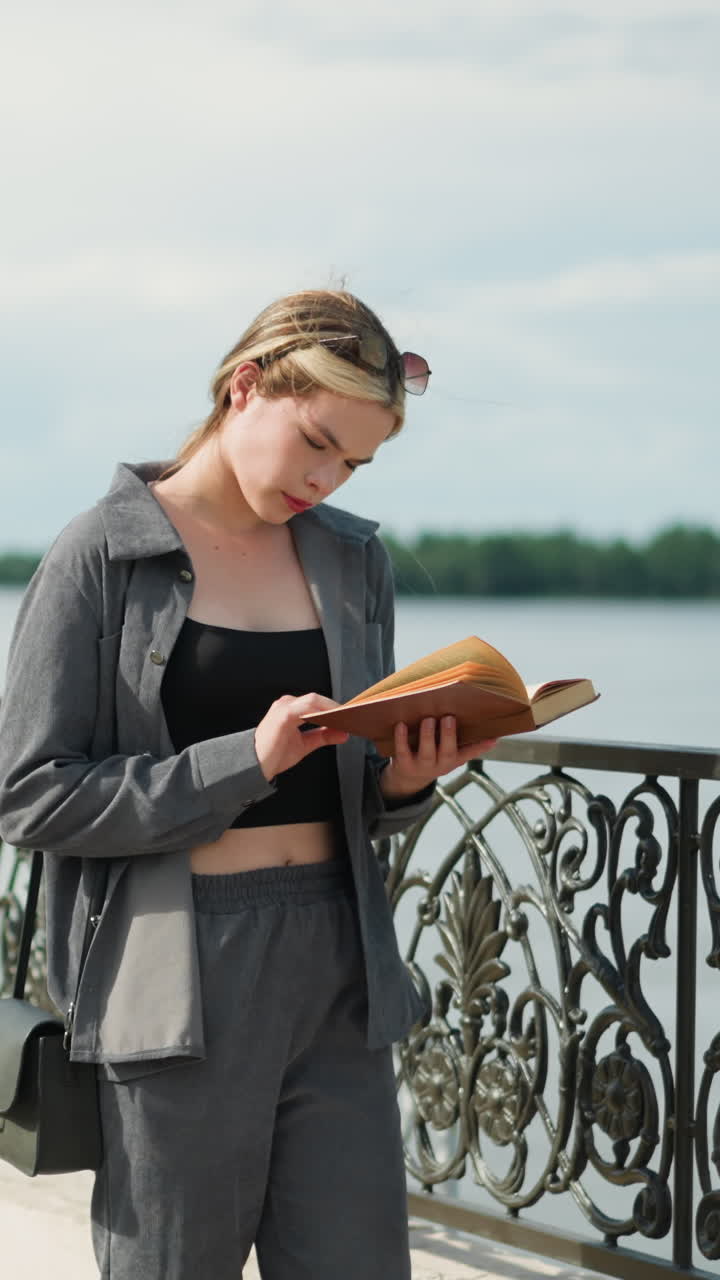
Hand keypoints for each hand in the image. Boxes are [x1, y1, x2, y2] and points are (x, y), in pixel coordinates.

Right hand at [255, 693, 348, 782]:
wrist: (254, 766)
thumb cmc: (274, 754)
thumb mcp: (304, 744)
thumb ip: (322, 736)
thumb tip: (343, 733)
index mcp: (291, 709)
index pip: (317, 703)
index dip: (334, 708)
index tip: (350, 716)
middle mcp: (287, 704)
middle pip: (317, 699)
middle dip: (336, 708)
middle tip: (354, 717)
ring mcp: (285, 707)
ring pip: (314, 700)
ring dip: (332, 708)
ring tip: (346, 718)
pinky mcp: (284, 714)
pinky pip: (307, 707)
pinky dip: (322, 711)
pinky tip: (332, 720)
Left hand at [379, 716, 496, 800]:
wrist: (408, 778)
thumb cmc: (432, 756)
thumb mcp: (449, 753)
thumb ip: (465, 742)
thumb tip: (489, 731)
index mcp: (453, 759)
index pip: (470, 753)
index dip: (482, 746)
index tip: (494, 737)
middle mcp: (440, 765)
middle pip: (447, 752)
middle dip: (449, 735)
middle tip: (449, 717)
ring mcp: (422, 766)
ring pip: (427, 753)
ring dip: (428, 735)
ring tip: (428, 719)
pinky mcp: (404, 764)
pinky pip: (403, 751)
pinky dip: (401, 738)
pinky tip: (401, 724)